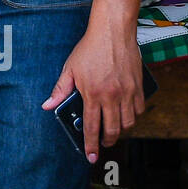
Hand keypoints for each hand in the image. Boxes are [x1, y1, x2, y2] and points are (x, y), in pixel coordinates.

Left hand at [42, 20, 146, 163]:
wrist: (113, 31)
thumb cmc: (90, 48)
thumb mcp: (70, 68)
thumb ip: (60, 90)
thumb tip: (48, 106)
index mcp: (92, 93)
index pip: (91, 126)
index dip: (90, 144)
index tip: (91, 156)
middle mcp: (111, 96)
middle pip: (113, 130)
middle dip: (107, 141)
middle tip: (103, 143)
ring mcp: (127, 92)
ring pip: (128, 123)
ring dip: (121, 130)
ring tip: (113, 128)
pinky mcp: (139, 87)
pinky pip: (139, 110)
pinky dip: (133, 116)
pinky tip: (125, 114)